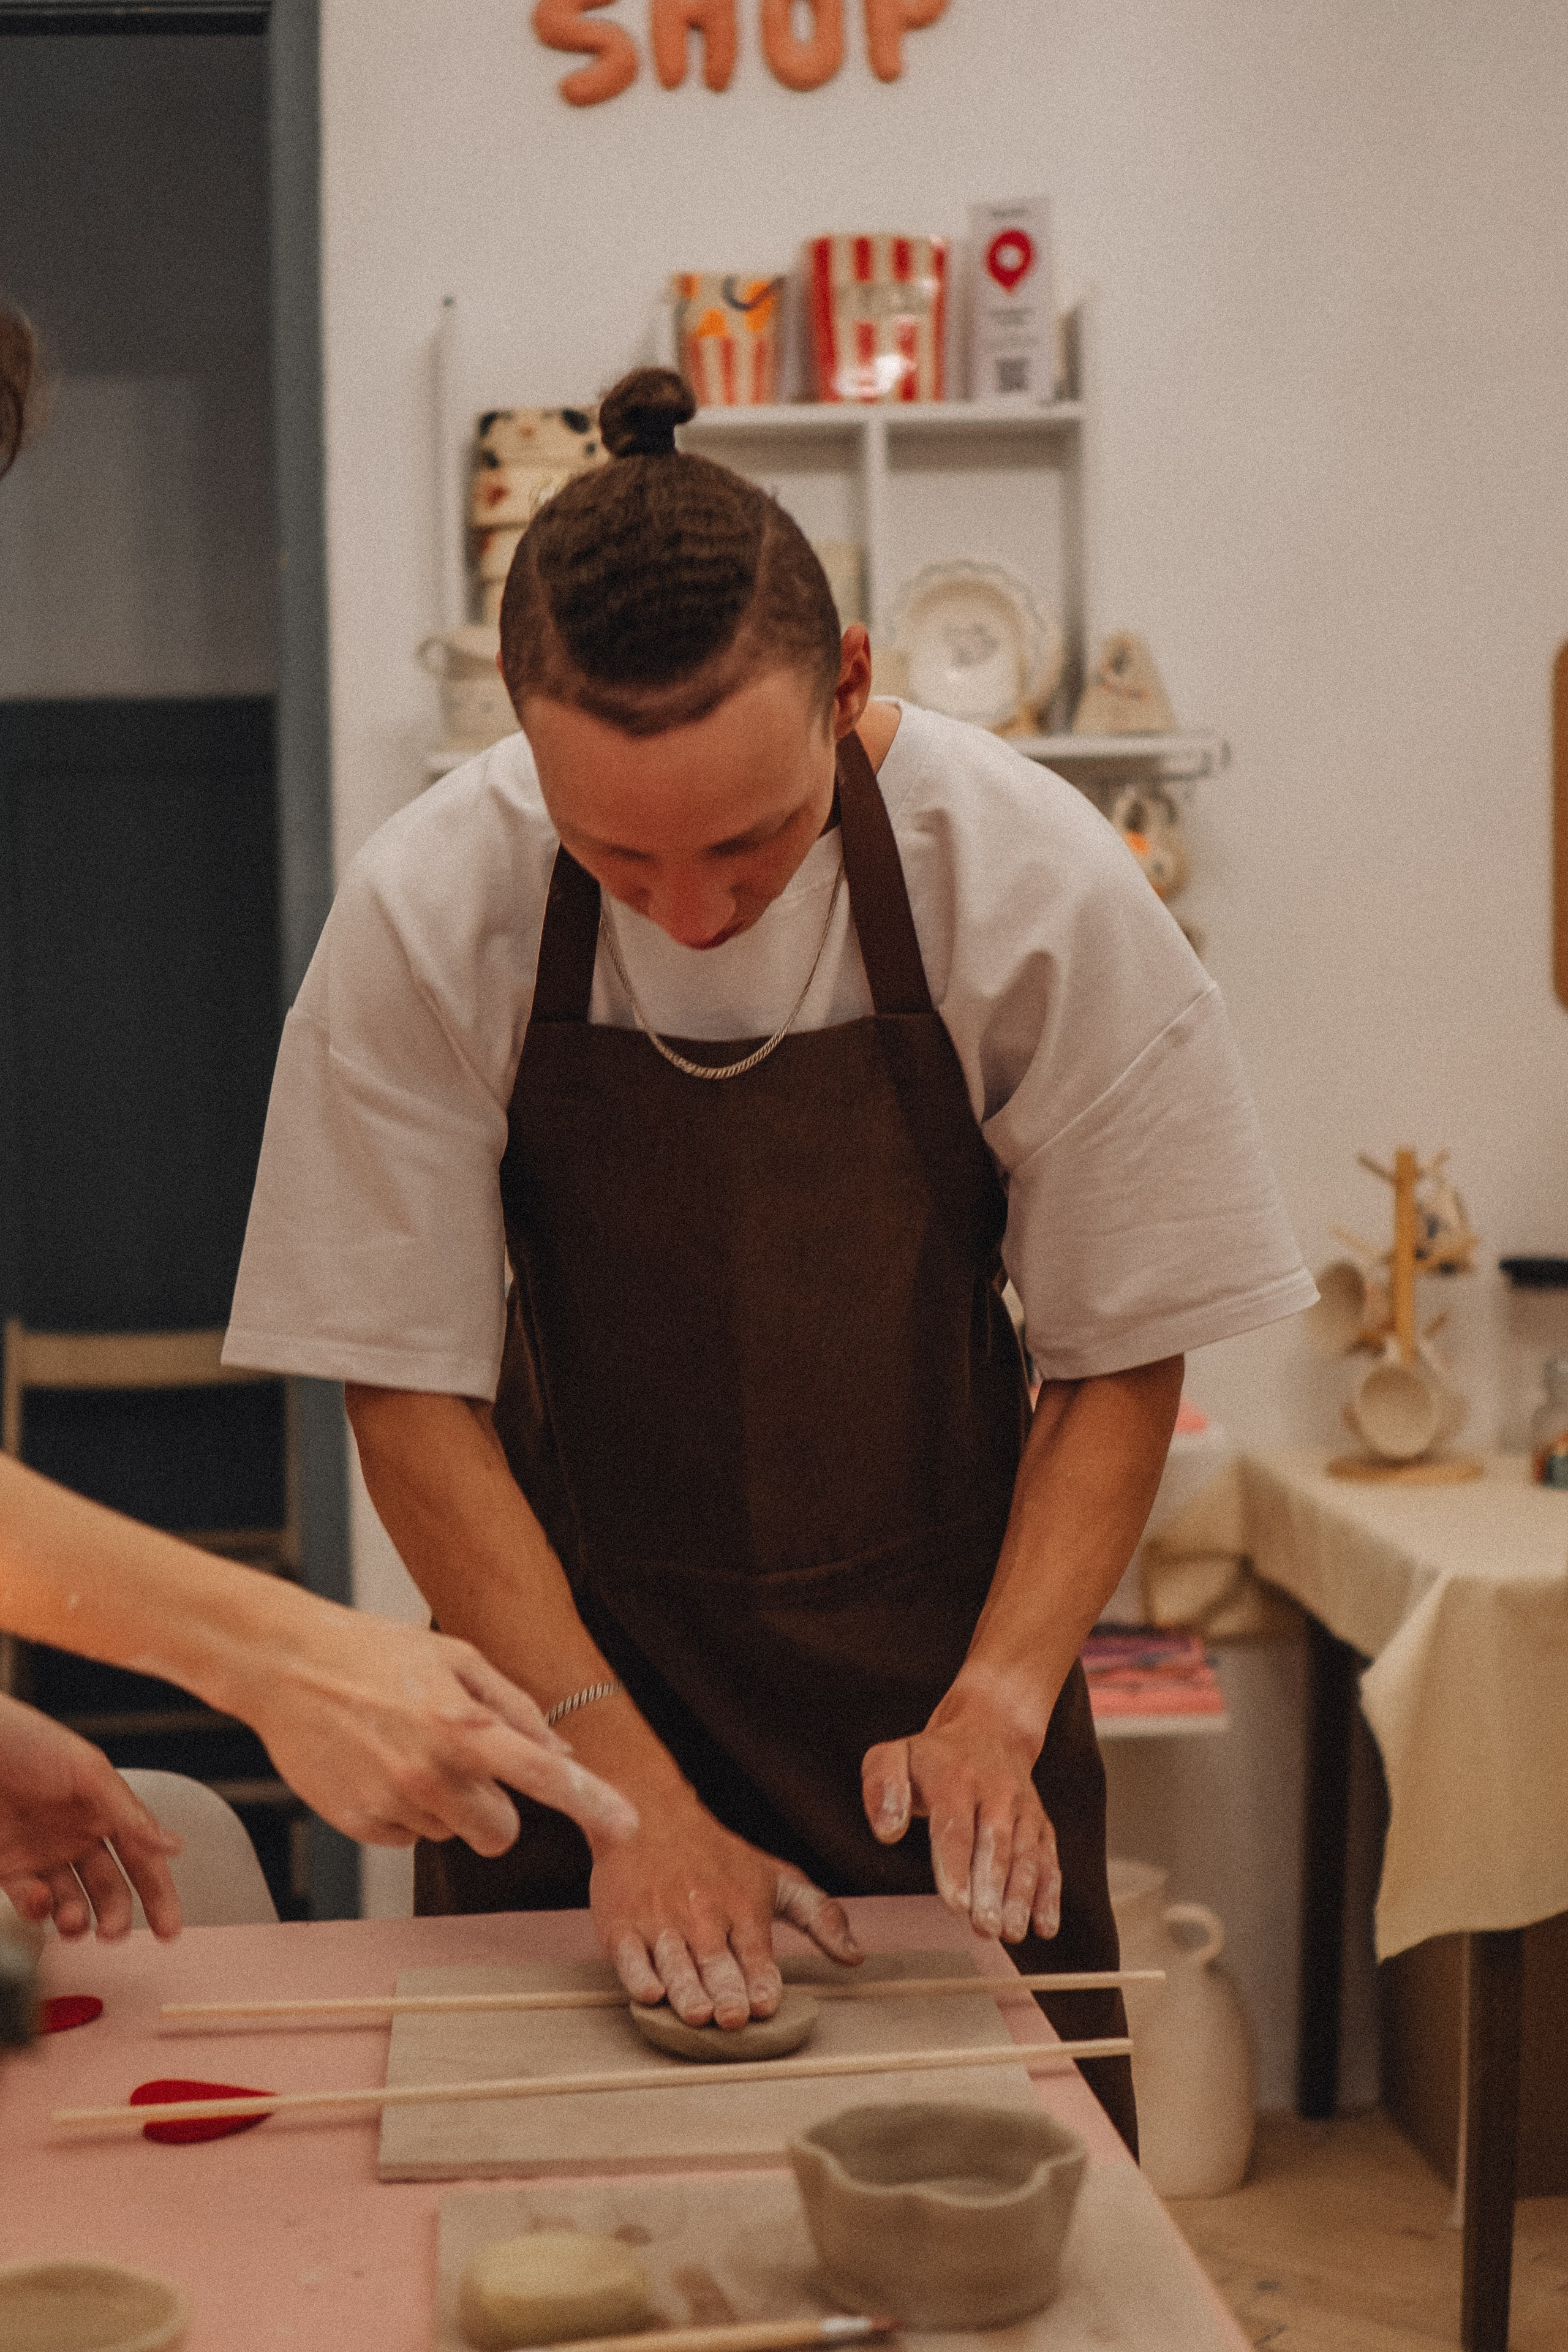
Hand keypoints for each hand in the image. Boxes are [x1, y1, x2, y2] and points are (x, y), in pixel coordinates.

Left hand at [0, 1695, 182, 1938]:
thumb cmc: (27, 1742)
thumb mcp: (86, 1771)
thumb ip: (128, 1812)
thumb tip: (173, 1845)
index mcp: (105, 1810)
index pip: (142, 1858)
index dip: (158, 1894)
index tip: (169, 1929)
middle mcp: (77, 1836)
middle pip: (109, 1889)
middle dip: (115, 1916)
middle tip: (113, 1934)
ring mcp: (43, 1854)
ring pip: (71, 1902)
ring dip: (77, 1919)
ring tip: (76, 1924)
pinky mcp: (8, 1867)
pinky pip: (29, 1901)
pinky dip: (37, 1909)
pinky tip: (40, 1900)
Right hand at [238, 1612, 638, 1852]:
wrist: (287, 1666)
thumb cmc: (375, 1654)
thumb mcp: (456, 1658)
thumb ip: (514, 1707)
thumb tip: (562, 1751)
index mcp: (462, 1725)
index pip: (542, 1776)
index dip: (591, 1802)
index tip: (627, 1826)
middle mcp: (430, 1773)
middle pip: (499, 1834)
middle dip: (495, 1811)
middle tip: (468, 1768)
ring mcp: (391, 1804)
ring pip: (451, 1833)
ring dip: (444, 1803)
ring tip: (406, 1749)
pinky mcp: (358, 1825)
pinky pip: (407, 1837)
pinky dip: (403, 1811)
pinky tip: (378, 1766)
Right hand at [588, 1789, 860, 2026]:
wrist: (651, 1815)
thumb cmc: (719, 1858)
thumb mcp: (776, 1878)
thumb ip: (819, 1916)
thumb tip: (855, 1957)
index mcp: (742, 1906)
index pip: (754, 1951)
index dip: (759, 1978)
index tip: (765, 2002)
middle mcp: (702, 1915)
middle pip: (714, 1961)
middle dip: (724, 1990)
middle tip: (732, 2017)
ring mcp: (659, 1922)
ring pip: (674, 1962)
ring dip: (685, 1990)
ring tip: (698, 2014)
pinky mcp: (620, 1927)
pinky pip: (628, 1956)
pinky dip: (638, 1975)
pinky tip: (650, 1993)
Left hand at [862, 1698, 1059, 1943]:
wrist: (991, 1730)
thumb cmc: (934, 1757)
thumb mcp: (893, 1756)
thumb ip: (882, 1787)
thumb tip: (887, 1831)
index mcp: (955, 1777)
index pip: (955, 1826)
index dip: (956, 1867)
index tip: (956, 1904)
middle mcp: (996, 1791)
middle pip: (995, 1845)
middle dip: (992, 1890)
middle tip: (985, 1928)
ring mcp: (1023, 1809)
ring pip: (1026, 1854)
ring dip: (1021, 1897)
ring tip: (1011, 1933)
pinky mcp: (1041, 1824)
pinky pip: (1049, 1858)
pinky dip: (1049, 1893)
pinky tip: (1045, 1926)